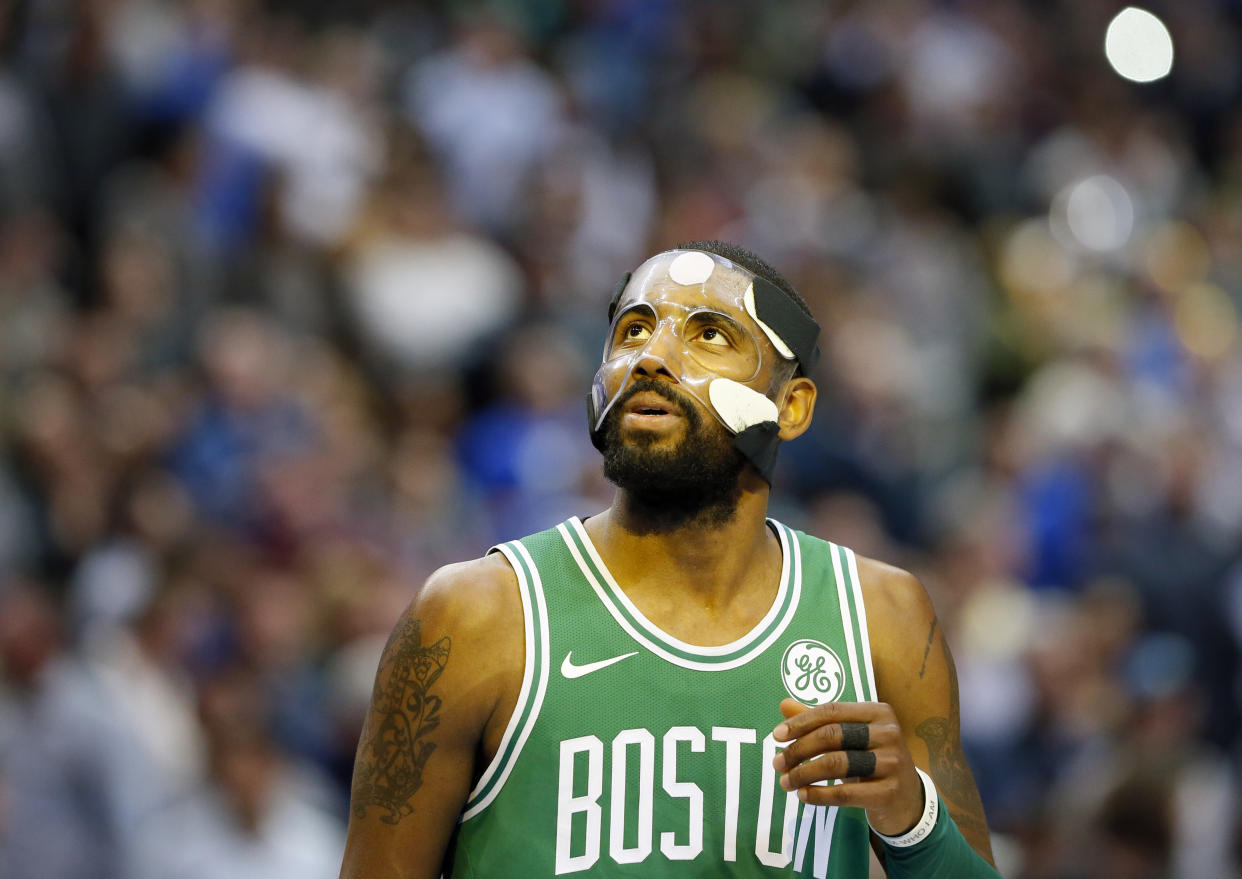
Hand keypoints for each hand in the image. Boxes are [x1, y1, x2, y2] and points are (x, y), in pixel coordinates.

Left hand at [771, 698, 923, 836]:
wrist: (907, 798)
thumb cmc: (872, 760)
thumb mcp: (850, 738)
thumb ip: (819, 722)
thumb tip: (783, 704)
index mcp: (878, 712)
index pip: (832, 711)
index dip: (800, 722)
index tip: (776, 735)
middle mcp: (889, 732)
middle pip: (832, 736)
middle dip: (798, 749)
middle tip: (776, 763)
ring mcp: (892, 762)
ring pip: (836, 764)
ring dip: (803, 773)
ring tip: (785, 782)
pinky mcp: (890, 792)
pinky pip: (846, 793)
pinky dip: (819, 795)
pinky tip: (803, 795)